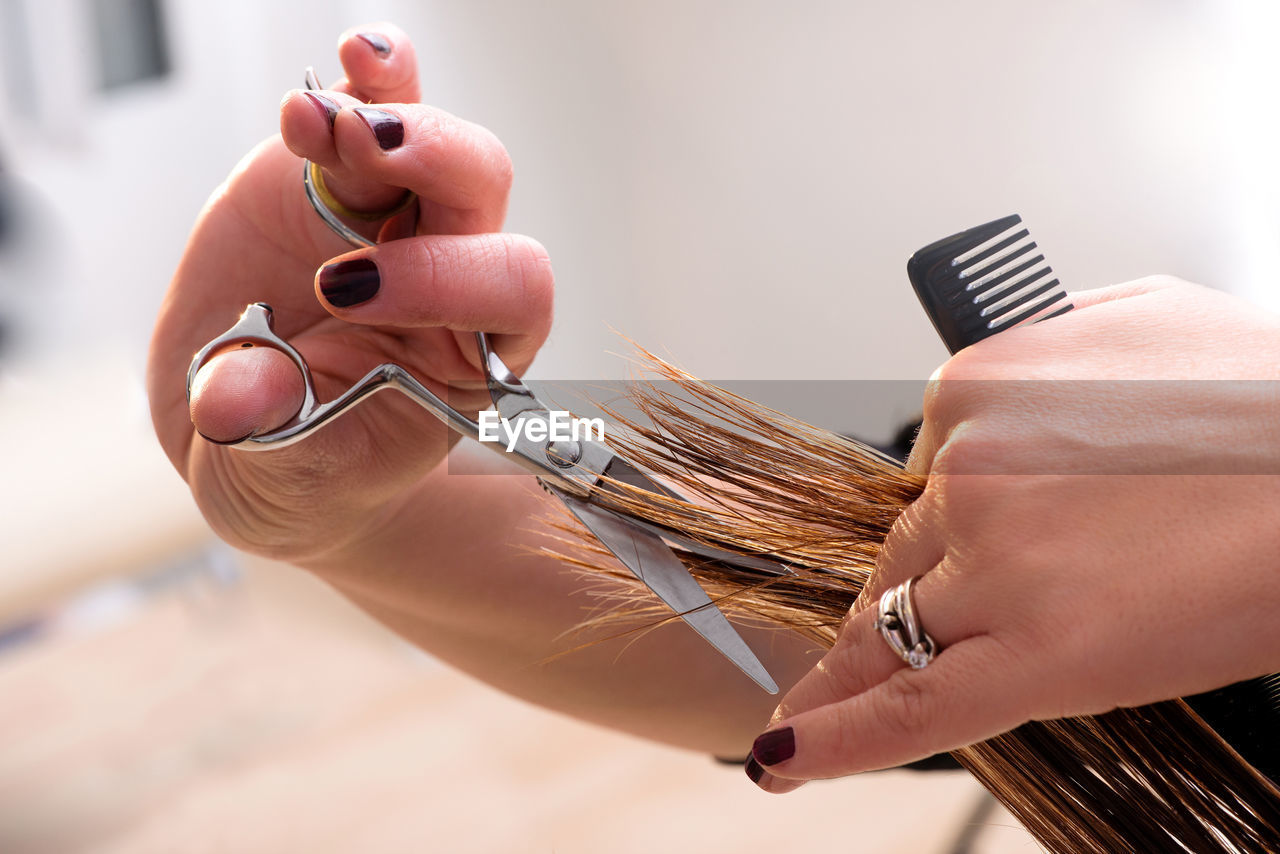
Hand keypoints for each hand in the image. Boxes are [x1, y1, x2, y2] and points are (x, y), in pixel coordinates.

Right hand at [148, 24, 551, 560]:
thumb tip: (236, 401)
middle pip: (482, 192)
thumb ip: (267, 443)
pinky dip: (372, 74)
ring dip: (381, 113)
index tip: (344, 292)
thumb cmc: (298, 471)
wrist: (250, 436)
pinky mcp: (338, 177)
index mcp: (470, 356)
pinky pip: (379, 105)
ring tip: (312, 123)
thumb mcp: (275, 480)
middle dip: (433, 161)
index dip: (444, 279)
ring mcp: (395, 218)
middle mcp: (450, 277)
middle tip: (361, 153)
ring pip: (432, 141)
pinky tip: (351, 58)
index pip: (509, 292)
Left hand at [746, 278, 1279, 790]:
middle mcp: (969, 468)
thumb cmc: (1268, 395)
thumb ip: (1052, 337)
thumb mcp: (1141, 316)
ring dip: (859, 668)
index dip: (937, 534)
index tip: (926, 563)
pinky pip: (913, 704)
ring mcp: (997, 557)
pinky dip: (836, 738)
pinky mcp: (1041, 648)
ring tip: (810, 711)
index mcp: (979, 385)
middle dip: (908, 603)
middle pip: (906, 555)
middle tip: (864, 655)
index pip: (927, 478)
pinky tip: (784, 758)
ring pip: (899, 626)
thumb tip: (1018, 361)